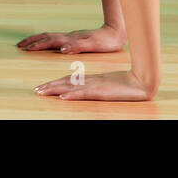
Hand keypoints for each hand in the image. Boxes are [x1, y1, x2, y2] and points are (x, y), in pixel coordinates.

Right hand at [17, 24, 123, 53]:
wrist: (116, 31)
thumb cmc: (106, 41)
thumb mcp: (93, 45)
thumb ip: (77, 47)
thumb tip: (62, 49)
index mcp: (70, 39)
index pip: (50, 41)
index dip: (37, 45)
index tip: (24, 49)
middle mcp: (69, 37)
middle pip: (46, 37)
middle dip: (32, 41)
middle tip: (19, 45)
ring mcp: (71, 36)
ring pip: (50, 36)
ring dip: (37, 40)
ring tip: (27, 43)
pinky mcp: (75, 38)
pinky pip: (56, 39)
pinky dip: (47, 41)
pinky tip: (47, 44)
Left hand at [35, 69, 157, 101]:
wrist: (141, 81)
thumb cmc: (126, 84)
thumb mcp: (107, 85)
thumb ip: (95, 86)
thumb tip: (83, 90)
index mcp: (91, 79)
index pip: (69, 80)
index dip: (55, 83)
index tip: (42, 86)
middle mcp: (90, 81)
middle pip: (66, 83)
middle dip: (50, 86)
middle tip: (36, 90)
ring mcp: (95, 86)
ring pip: (70, 87)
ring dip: (54, 89)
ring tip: (42, 92)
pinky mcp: (101, 91)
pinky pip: (83, 94)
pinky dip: (72, 95)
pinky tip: (62, 97)